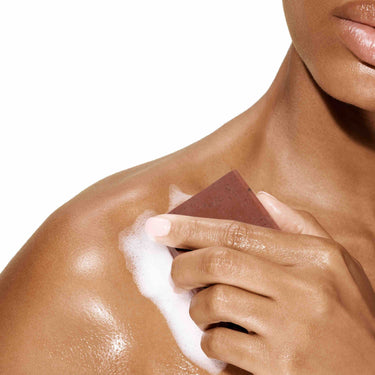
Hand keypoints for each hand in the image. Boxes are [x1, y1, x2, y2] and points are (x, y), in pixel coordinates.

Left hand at [145, 191, 374, 373]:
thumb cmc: (349, 315)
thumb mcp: (338, 264)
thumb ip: (300, 225)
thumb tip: (260, 197)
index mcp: (314, 257)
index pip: (238, 231)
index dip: (192, 226)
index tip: (159, 225)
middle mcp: (304, 288)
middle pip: (219, 262)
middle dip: (184, 265)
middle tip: (176, 273)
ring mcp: (291, 329)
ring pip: (215, 301)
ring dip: (197, 306)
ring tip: (203, 308)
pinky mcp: (278, 365)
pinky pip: (221, 343)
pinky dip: (209, 339)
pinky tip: (219, 339)